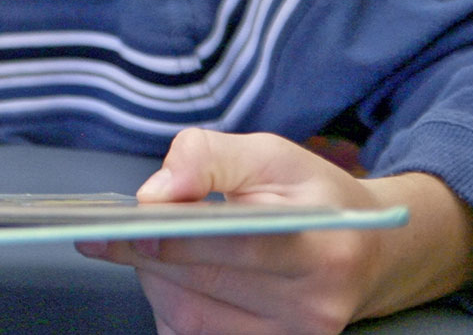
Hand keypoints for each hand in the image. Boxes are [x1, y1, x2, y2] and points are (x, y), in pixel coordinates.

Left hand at [75, 128, 472, 333]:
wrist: (364, 251)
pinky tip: (168, 275)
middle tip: (108, 231)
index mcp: (324, 247)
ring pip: (191, 314)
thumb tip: (157, 192)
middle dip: (149, 254)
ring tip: (147, 247)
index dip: (182, 236)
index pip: (242, 246)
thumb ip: (210, 157)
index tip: (135, 222)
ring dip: (155, 278)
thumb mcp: (272, 154)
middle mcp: (314, 304)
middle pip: (207, 283)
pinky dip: (169, 302)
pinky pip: (192, 333)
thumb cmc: (312, 196)